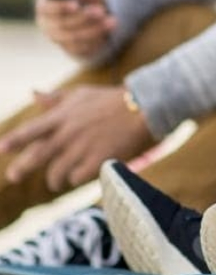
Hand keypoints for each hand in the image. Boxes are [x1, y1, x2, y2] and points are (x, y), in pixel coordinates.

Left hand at [0, 85, 153, 190]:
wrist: (143, 107)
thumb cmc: (111, 99)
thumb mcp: (81, 94)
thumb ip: (55, 98)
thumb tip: (33, 93)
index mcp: (62, 117)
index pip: (30, 131)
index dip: (14, 141)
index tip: (1, 150)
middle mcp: (68, 133)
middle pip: (37, 156)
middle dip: (21, 168)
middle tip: (13, 176)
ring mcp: (83, 148)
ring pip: (56, 172)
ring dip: (55, 178)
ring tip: (56, 180)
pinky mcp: (98, 160)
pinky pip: (77, 178)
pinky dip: (76, 178)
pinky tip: (79, 176)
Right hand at [34, 0, 114, 59]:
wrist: (100, 3)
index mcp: (45, 4)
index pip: (47, 8)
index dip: (60, 7)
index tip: (75, 4)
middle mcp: (48, 24)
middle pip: (61, 25)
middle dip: (82, 18)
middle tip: (99, 10)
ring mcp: (60, 38)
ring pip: (74, 38)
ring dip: (93, 29)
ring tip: (111, 19)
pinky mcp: (74, 48)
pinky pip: (84, 47)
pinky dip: (98, 38)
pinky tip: (111, 27)